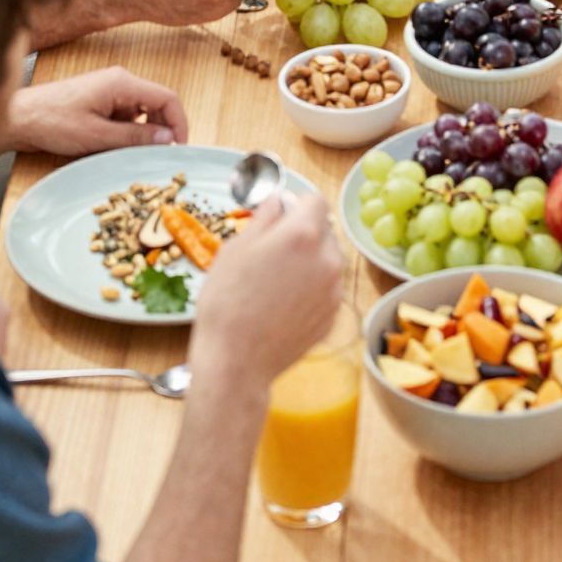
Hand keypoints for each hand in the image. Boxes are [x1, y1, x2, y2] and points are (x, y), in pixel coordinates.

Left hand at [8, 68, 187, 157]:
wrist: (18, 119)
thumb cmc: (51, 122)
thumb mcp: (97, 136)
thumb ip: (135, 137)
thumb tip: (168, 138)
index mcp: (122, 83)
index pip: (167, 98)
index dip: (179, 123)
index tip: (180, 147)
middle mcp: (119, 82)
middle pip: (157, 104)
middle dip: (162, 129)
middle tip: (159, 156)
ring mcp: (109, 91)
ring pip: (142, 111)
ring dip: (144, 133)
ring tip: (135, 154)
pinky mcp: (100, 101)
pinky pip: (126, 116)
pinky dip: (128, 132)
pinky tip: (117, 147)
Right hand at [191, 193, 342, 388]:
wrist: (236, 361)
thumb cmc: (227, 301)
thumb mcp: (236, 248)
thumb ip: (264, 217)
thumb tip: (278, 201)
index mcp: (303, 234)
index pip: (315, 200)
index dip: (296, 204)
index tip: (280, 216)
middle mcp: (328, 258)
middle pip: (324, 230)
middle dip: (304, 232)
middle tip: (273, 252)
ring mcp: (334, 289)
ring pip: (328, 259)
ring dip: (311, 260)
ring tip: (278, 281)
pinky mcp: (333, 315)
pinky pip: (327, 288)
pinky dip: (312, 288)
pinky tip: (284, 303)